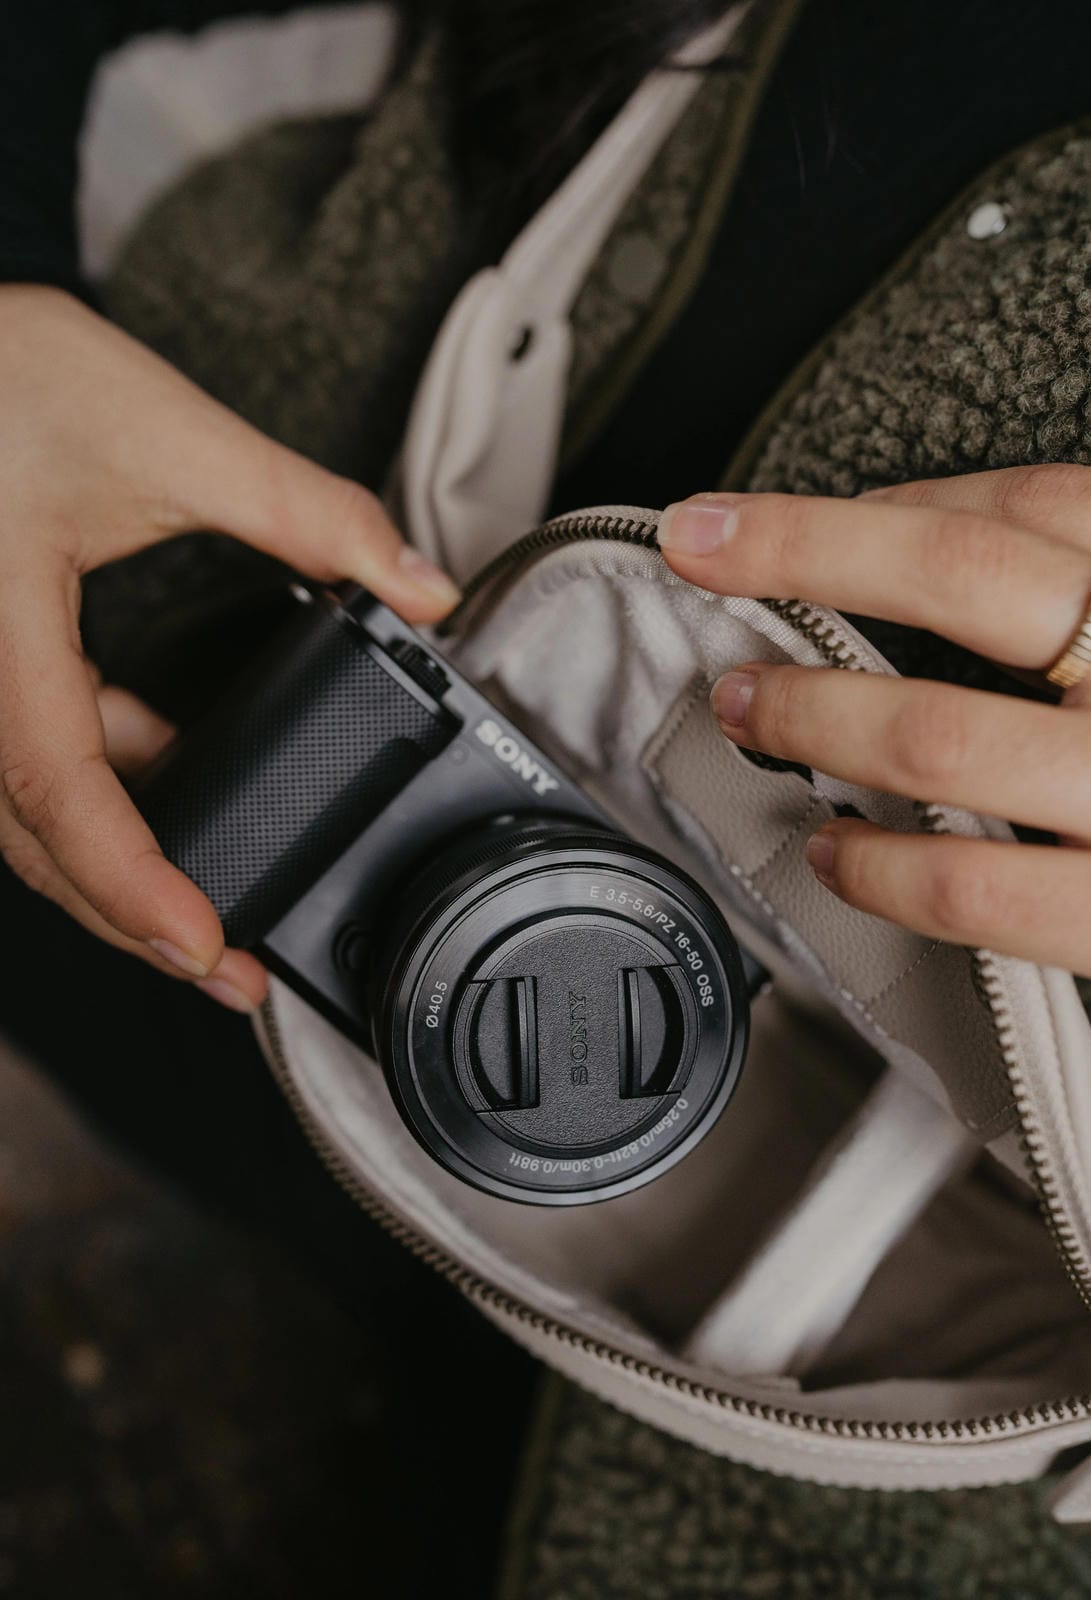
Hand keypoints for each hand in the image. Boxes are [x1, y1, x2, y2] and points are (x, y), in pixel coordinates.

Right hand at [0, 286, 459, 1010]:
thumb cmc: (12, 374)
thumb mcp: (172, 435)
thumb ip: (309, 513)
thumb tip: (419, 583)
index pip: (61, 787)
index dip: (131, 882)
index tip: (203, 946)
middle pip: (35, 838)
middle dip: (134, 913)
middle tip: (228, 973)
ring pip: (28, 811)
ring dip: (119, 861)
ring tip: (210, 900)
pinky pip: (31, 758)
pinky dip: (103, 785)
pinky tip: (171, 769)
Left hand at [658, 466, 1090, 976]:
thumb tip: (940, 533)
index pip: (1038, 507)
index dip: (896, 507)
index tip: (795, 517)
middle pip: (975, 578)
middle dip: (811, 551)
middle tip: (706, 548)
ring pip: (954, 735)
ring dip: (824, 712)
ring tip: (747, 702)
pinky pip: (992, 892)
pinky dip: (892, 872)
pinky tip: (835, 855)